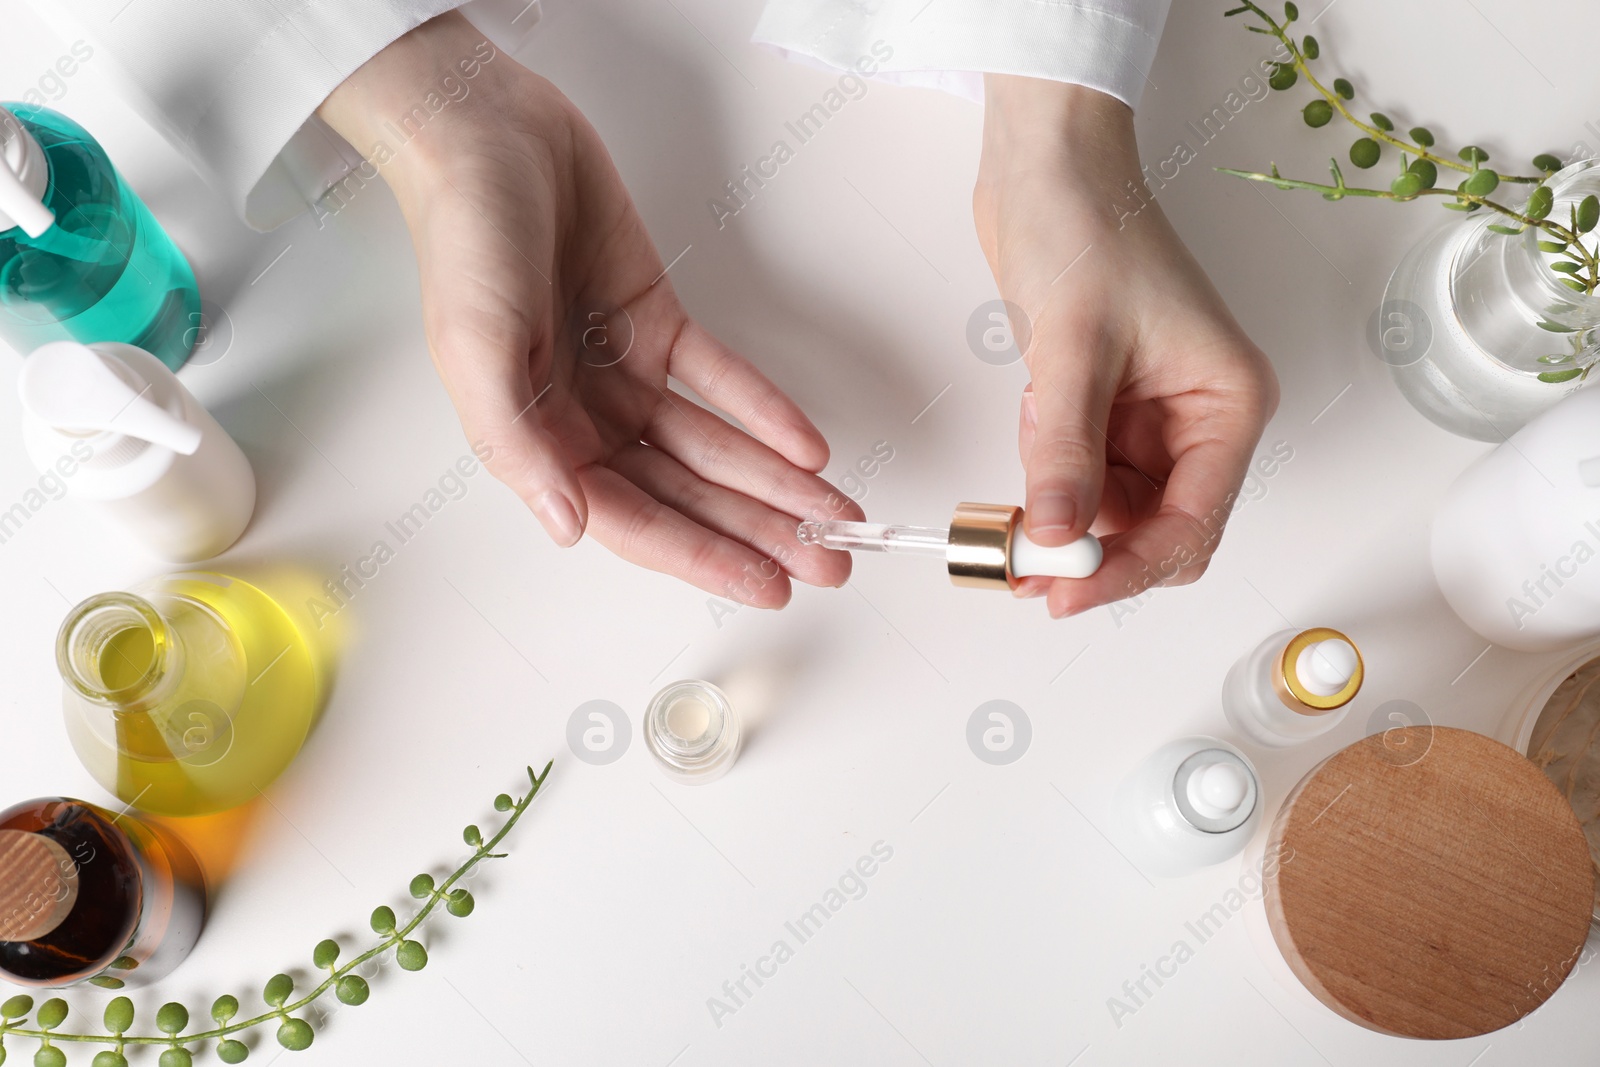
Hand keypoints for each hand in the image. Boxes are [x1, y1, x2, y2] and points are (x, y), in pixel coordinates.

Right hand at [318, 13, 856, 606]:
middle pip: (686, 494)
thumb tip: (567, 524)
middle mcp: (585, 417)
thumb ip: (518, 442)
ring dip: (774, 483)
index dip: (702, 556)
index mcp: (537, 439)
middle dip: (759, 534)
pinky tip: (808, 446)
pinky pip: (720, 380)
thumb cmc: (464, 238)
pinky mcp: (657, 324)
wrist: (491, 136)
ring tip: (835, 518)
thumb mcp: (475, 348)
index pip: (633, 519)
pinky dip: (764, 411)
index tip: (766, 585)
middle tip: (829, 564)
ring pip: (712, 446)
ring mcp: (625, 373)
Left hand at [973, 76, 1278, 617]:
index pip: (1192, 525)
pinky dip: (1047, 473)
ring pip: (1110, 512)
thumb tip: (1056, 537)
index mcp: (1226, 404)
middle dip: (1090, 548)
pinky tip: (1032, 416)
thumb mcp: (1074, 349)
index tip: (1064, 595)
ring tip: (1029, 439)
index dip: (1128, 570)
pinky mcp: (1107, 411)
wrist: (1047, 170)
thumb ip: (1065, 452)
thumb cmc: (1088, 229)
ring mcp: (1153, 419)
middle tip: (1022, 556)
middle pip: (1155, 531)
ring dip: (1061, 506)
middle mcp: (1200, 420)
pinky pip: (1080, 476)